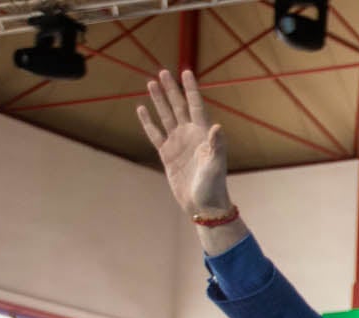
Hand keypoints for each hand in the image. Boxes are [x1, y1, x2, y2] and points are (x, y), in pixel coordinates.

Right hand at [139, 70, 231, 217]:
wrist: (203, 205)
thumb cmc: (213, 186)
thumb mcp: (216, 165)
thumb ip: (217, 145)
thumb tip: (217, 126)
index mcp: (203, 135)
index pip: (196, 106)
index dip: (191, 89)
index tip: (186, 72)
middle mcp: (190, 135)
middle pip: (179, 107)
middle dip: (171, 89)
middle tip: (162, 72)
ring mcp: (178, 144)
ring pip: (166, 116)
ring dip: (159, 100)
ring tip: (151, 83)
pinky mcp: (167, 154)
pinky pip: (155, 134)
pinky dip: (148, 122)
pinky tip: (141, 109)